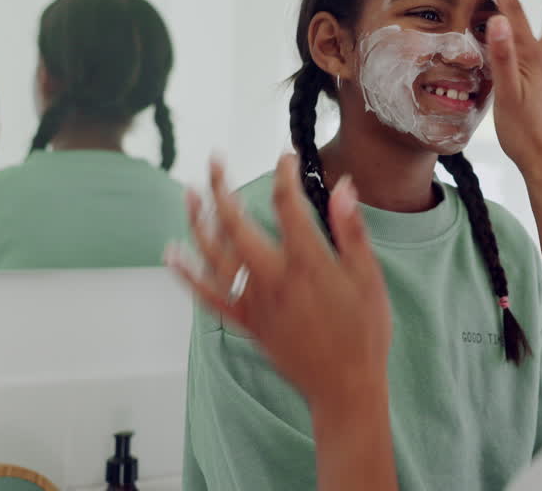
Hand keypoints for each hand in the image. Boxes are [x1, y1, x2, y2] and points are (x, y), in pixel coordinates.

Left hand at [167, 155, 392, 413]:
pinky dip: (187, 274)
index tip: (286, 155)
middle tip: (215, 160)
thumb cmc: (363, 331)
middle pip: (236, 223)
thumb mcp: (369, 277)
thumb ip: (352, 230)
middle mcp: (273, 278)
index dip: (284, 173)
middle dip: (221, 187)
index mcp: (306, 262)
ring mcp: (254, 301)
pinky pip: (208, 295)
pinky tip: (172, 253)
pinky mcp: (246, 322)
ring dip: (197, 221)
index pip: (287, 204)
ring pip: (214, 254)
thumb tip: (342, 186)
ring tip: (189, 192)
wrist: (344, 386)